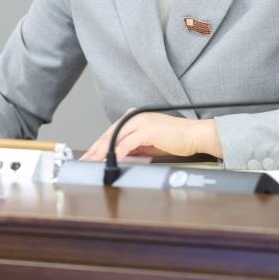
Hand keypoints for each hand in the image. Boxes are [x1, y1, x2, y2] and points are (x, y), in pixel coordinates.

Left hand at [79, 111, 221, 161]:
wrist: (193, 135)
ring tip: (94, 163)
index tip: (89, 157)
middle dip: (95, 149)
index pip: (110, 133)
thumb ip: (132, 147)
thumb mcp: (148, 144)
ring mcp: (141, 122)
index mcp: (134, 118)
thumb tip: (118, 156)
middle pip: (108, 134)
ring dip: (102, 152)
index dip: (97, 146)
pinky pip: (127, 143)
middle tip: (85, 162)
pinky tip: (111, 160)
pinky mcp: (147, 130)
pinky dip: (117, 152)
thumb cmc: (174, 139)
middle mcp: (135, 117)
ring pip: (115, 137)